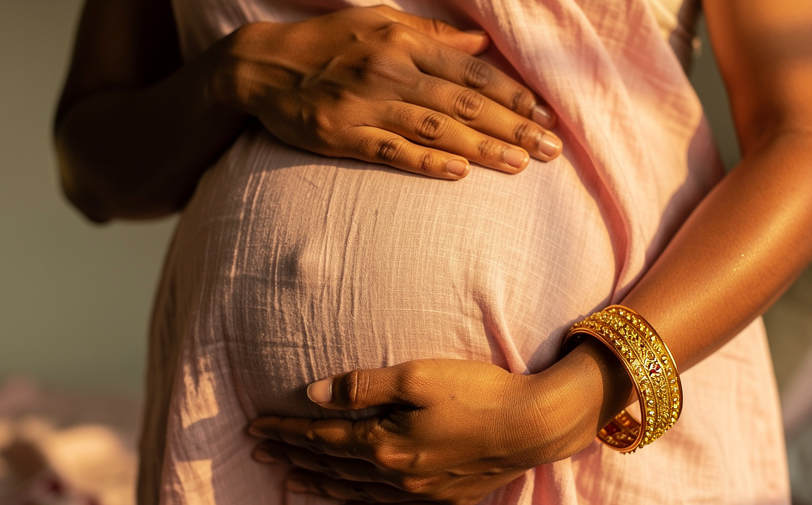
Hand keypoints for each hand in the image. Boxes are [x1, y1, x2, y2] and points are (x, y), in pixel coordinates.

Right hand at [209, 6, 561, 178]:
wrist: (261, 66)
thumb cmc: (327, 42)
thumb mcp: (377, 22)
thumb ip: (431, 35)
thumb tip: (479, 43)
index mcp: (403, 41)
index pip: (471, 72)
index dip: (512, 95)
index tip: (544, 115)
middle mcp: (389, 70)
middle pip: (464, 104)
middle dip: (513, 127)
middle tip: (550, 149)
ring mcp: (365, 104)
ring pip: (436, 130)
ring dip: (482, 150)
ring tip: (520, 166)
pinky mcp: (342, 135)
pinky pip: (392, 152)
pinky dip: (427, 163)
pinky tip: (460, 175)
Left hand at [248, 342, 627, 504]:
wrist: (533, 425)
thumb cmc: (478, 392)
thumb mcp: (417, 375)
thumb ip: (363, 385)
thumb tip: (314, 395)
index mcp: (384, 441)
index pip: (322, 437)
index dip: (286, 431)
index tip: (256, 427)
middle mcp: (394, 473)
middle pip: (331, 464)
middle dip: (292, 456)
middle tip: (257, 452)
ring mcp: (418, 491)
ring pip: (354, 489)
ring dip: (318, 483)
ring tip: (288, 479)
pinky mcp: (441, 498)